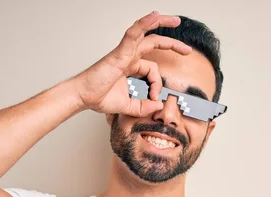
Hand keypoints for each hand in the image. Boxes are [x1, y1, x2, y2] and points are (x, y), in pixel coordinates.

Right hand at [73, 11, 191, 116]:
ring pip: (146, 32)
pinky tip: (155, 16)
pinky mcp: (120, 52)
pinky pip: (133, 33)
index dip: (157, 84)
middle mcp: (129, 56)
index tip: (153, 98)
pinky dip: (145, 23)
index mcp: (131, 67)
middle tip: (187, 50)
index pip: (153, 70)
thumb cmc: (99, 97)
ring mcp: (124, 52)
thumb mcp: (128, 106)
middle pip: (154, 42)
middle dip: (172, 44)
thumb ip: (143, 107)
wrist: (84, 97)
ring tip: (176, 21)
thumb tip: (159, 106)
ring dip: (161, 24)